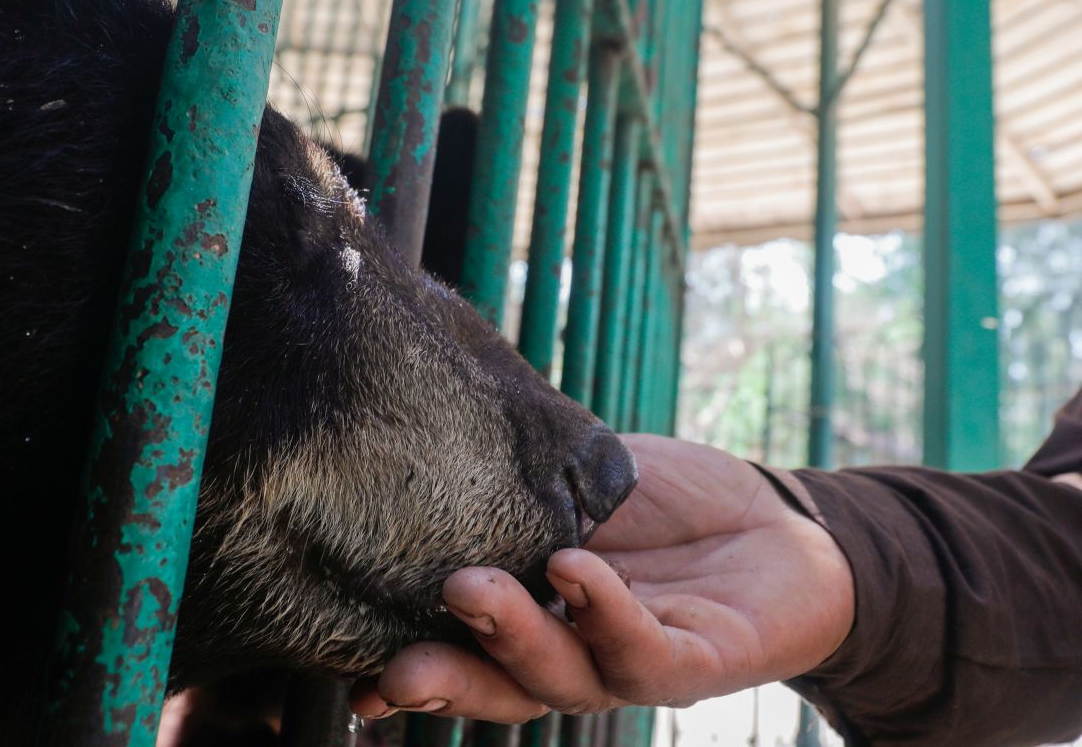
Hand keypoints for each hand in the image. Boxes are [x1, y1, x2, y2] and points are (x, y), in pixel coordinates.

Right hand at [349, 435, 853, 721]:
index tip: (356, 682)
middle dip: (447, 681)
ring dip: (514, 639)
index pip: (468, 658)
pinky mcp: (699, 661)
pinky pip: (645, 652)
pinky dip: (603, 612)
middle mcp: (577, 656)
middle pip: (505, 688)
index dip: (413, 676)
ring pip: (566, 679)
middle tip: (394, 667)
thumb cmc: (668, 507)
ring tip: (473, 590)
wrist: (776, 520)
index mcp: (540, 622)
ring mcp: (635, 662)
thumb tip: (442, 443)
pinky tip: (574, 570)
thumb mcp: (582, 486)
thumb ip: (522, 486)